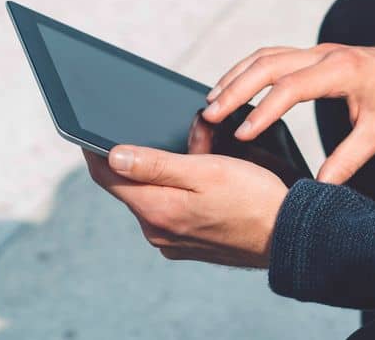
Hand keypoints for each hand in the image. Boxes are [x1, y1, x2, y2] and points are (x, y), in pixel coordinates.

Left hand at [82, 136, 288, 268]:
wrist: (286, 234)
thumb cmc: (251, 198)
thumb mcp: (205, 170)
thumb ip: (155, 164)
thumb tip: (113, 155)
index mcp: (156, 210)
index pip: (107, 176)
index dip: (95, 150)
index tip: (89, 130)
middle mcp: (156, 230)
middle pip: (132, 184)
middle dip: (149, 155)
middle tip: (186, 136)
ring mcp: (171, 241)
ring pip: (154, 194)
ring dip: (168, 171)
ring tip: (205, 156)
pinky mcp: (186, 244)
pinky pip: (171, 209)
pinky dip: (181, 189)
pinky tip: (208, 181)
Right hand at [200, 42, 374, 183]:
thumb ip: (347, 161)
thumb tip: (318, 191)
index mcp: (342, 71)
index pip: (291, 87)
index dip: (264, 111)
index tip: (241, 134)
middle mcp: (325, 54)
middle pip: (269, 63)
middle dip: (235, 88)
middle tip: (209, 114)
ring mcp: (318, 51)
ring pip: (266, 55)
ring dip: (237, 76)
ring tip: (212, 102)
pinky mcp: (314, 55)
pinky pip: (274, 56)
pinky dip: (249, 70)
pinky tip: (234, 88)